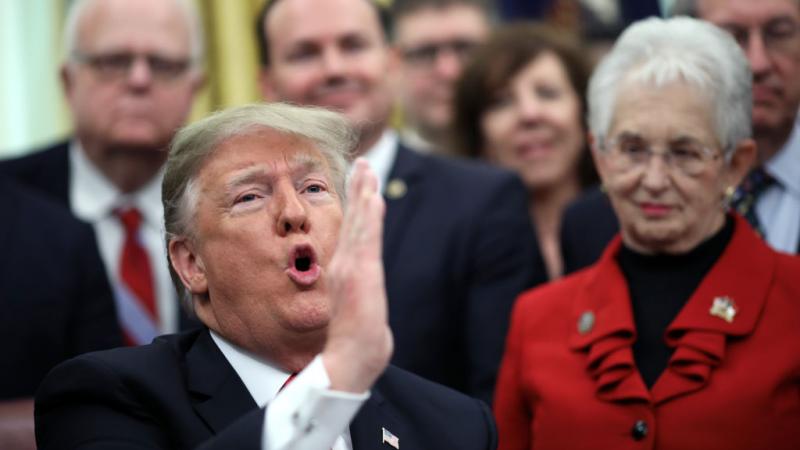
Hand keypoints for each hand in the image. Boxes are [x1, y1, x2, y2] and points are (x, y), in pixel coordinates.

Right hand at [323, 159, 392, 392]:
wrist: (349, 360)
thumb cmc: (354, 343)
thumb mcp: (358, 312)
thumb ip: (358, 298)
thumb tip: (361, 296)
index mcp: (344, 272)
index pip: (352, 232)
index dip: (356, 206)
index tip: (362, 183)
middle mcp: (344, 265)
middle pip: (353, 220)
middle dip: (358, 189)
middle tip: (362, 162)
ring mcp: (350, 268)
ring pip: (358, 223)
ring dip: (362, 193)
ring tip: (366, 168)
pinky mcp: (359, 274)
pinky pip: (365, 238)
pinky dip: (367, 215)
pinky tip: (373, 196)